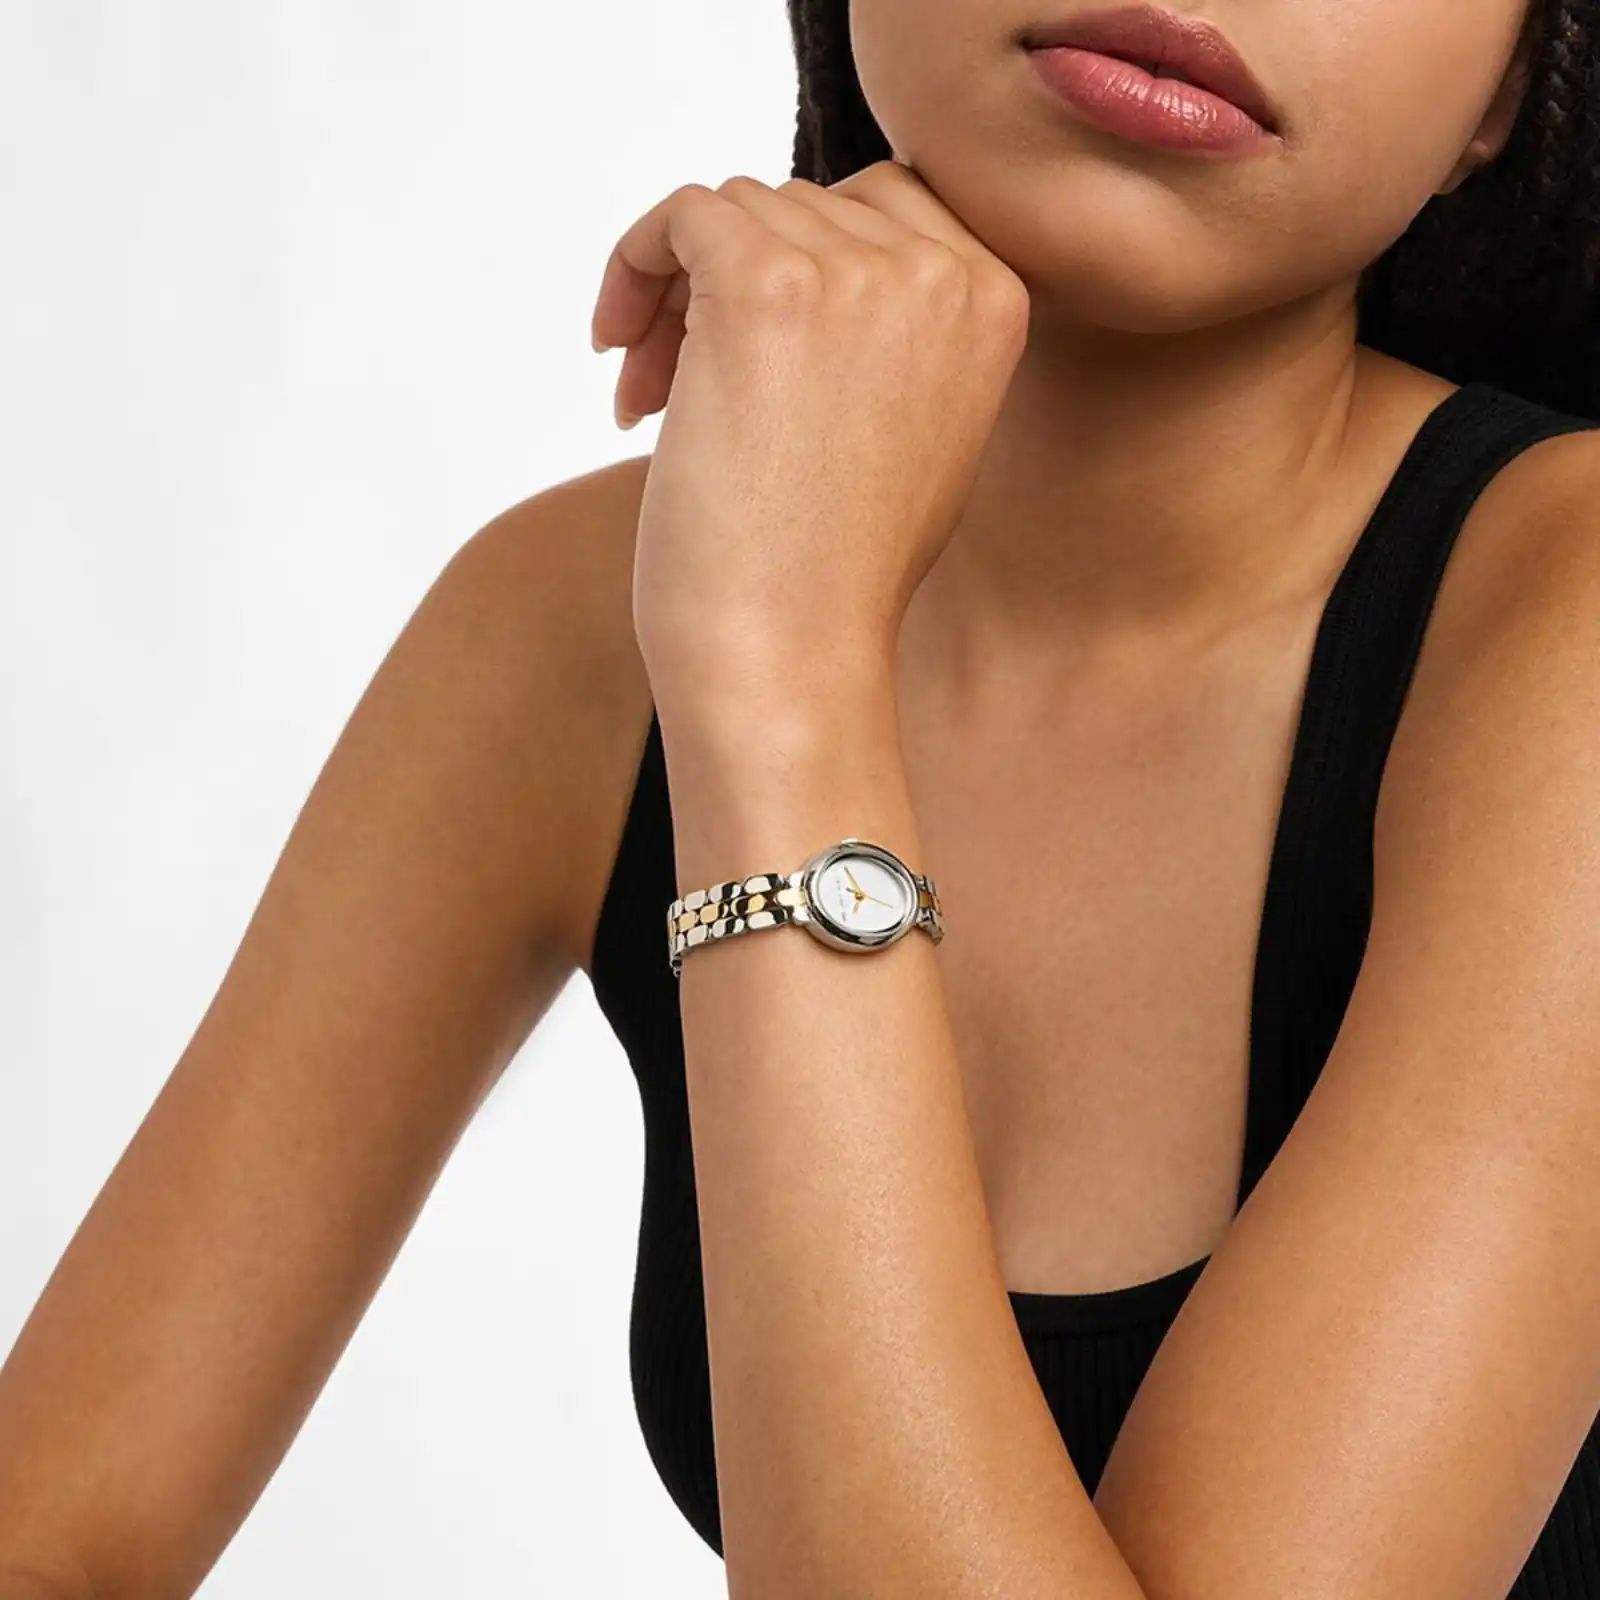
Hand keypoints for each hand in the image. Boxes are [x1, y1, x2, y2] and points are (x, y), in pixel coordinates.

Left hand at [588, 161, 1030, 713]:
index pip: (882, 210)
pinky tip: (614, 352)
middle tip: (676, 390)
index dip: (801, 267)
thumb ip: (895, 333)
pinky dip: (633, 265)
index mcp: (996, 302)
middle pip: (801, 209)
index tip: (748, 350)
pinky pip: (680, 215)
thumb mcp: (914, 434)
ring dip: (676, 299)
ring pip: (735, 213)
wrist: (790, 654)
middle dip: (728, 288)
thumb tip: (811, 256)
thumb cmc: (833, 576)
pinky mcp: (762, 286)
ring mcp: (857, 274)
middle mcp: (941, 272)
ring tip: (649, 401)